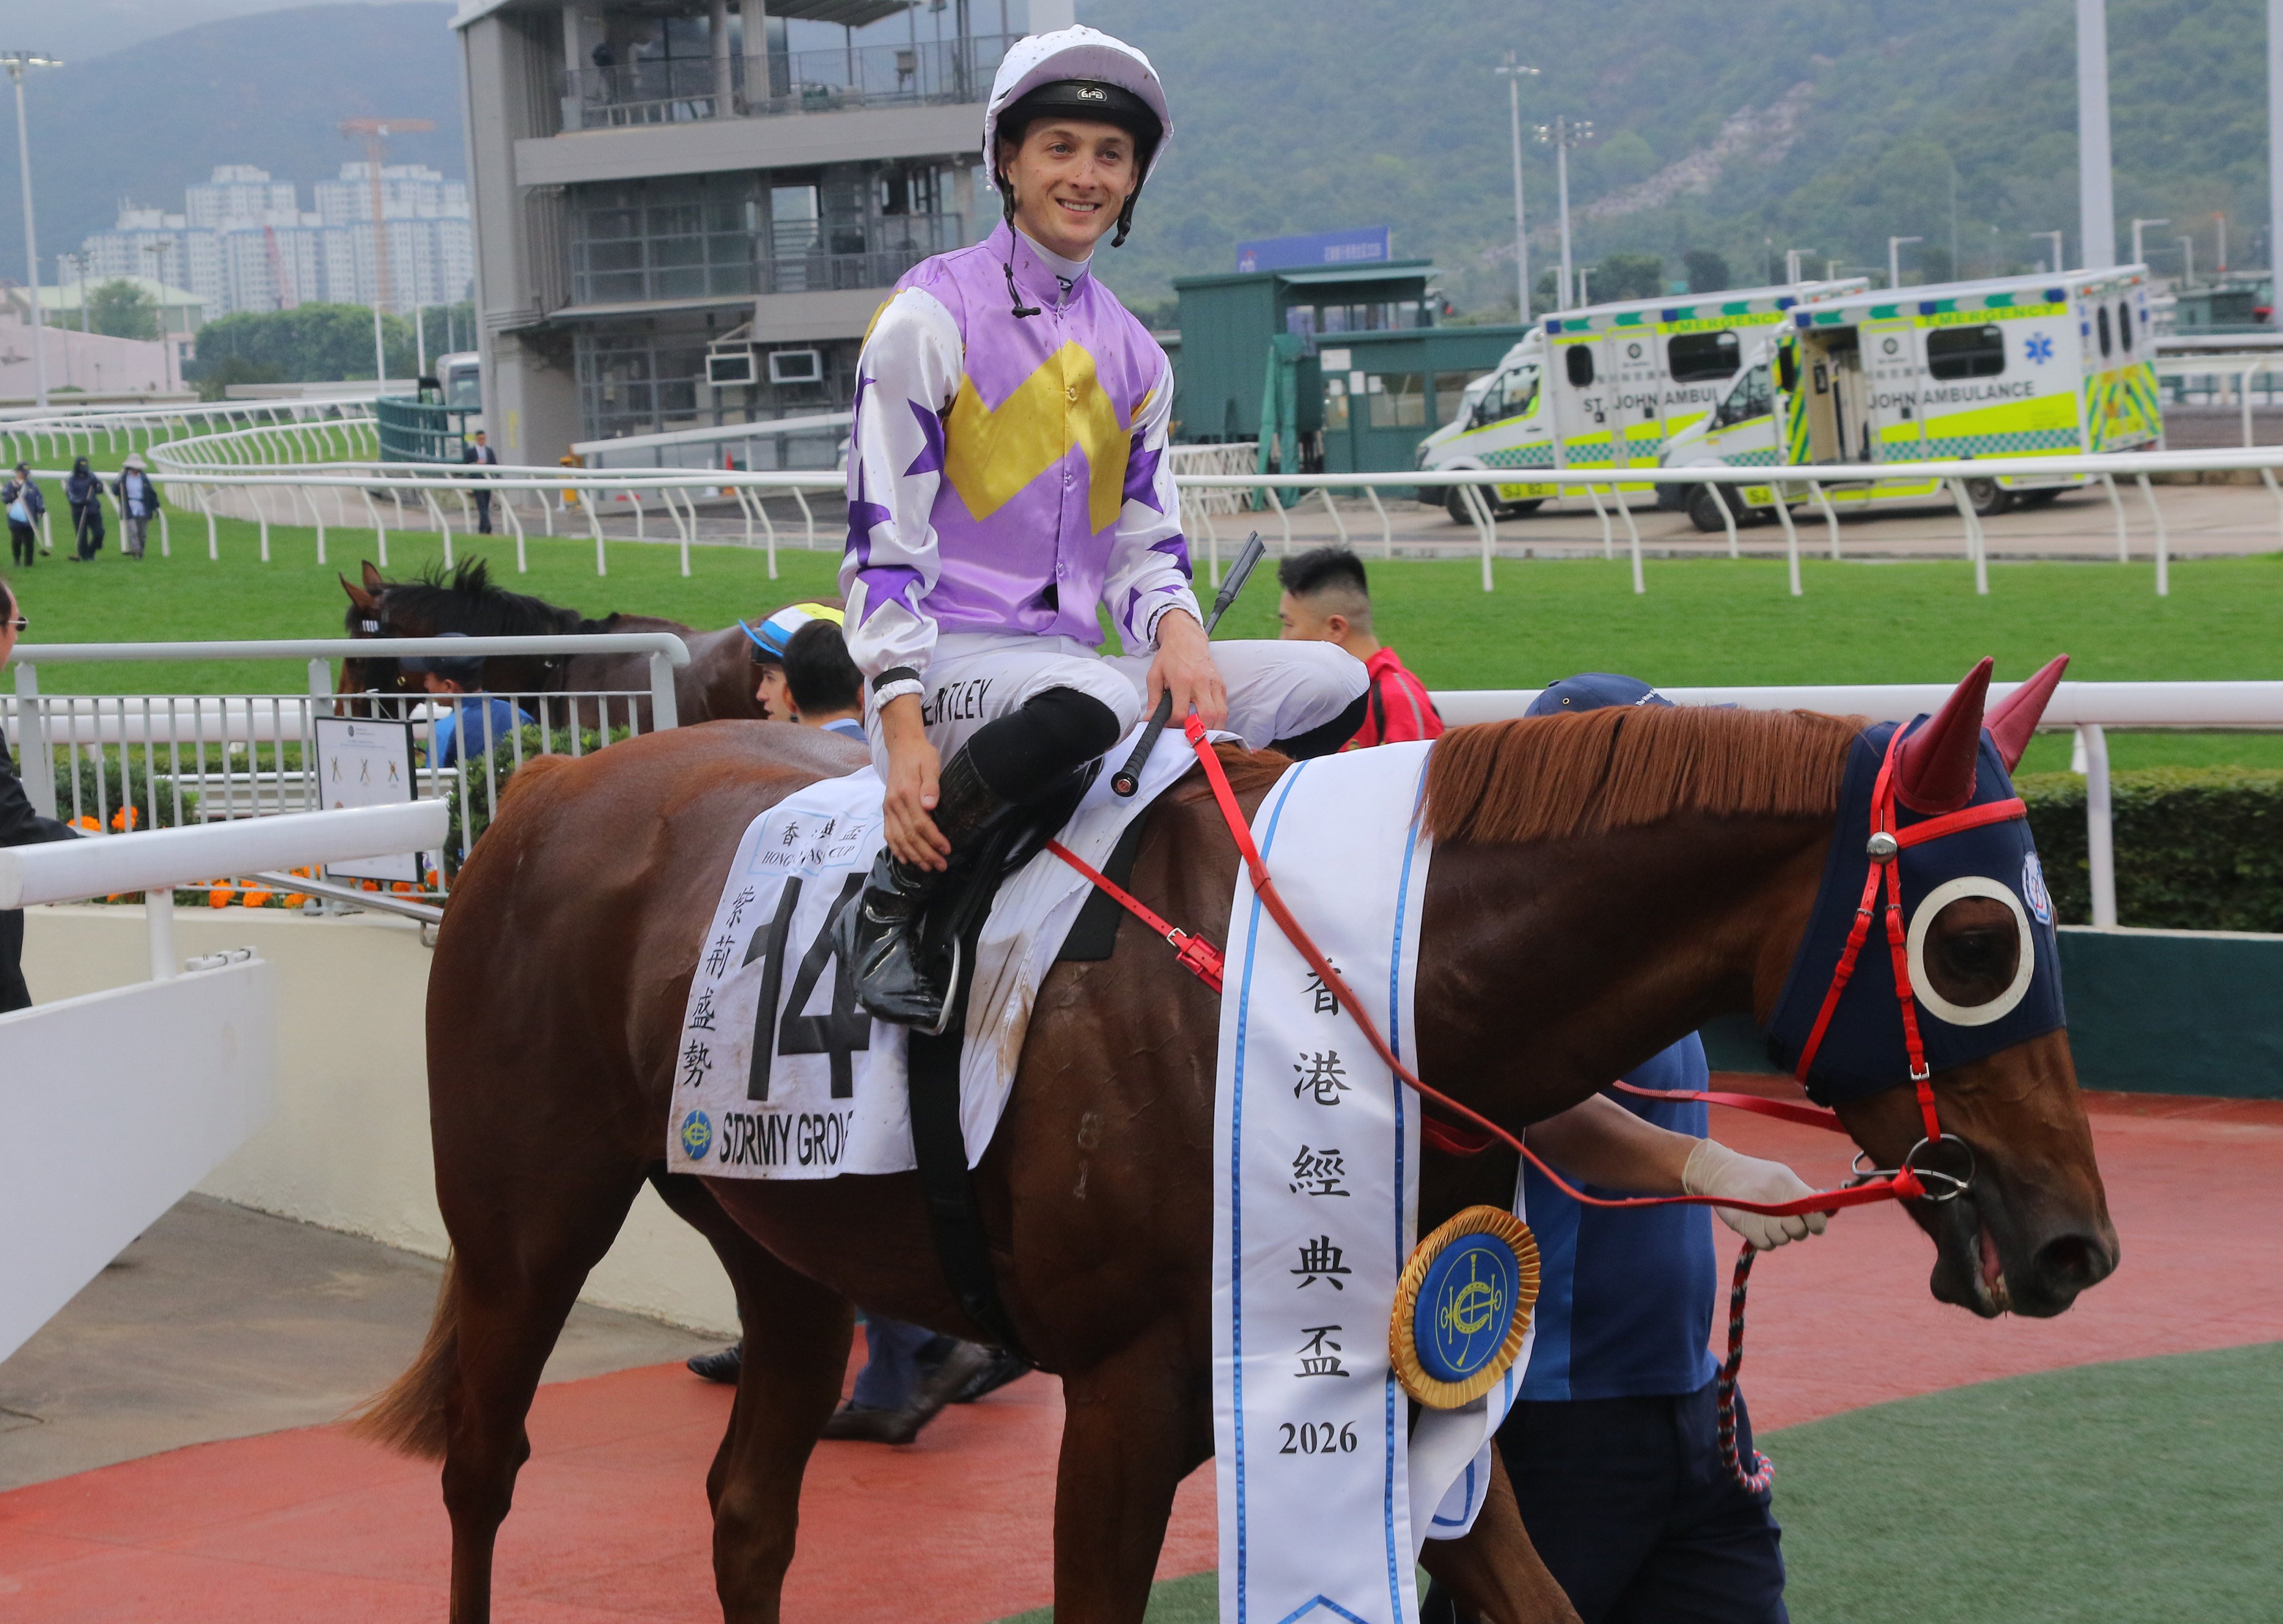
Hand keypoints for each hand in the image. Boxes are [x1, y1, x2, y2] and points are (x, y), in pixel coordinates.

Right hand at [878, 695, 948, 869]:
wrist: (903, 747)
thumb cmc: (921, 756)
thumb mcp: (931, 764)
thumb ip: (931, 785)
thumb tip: (931, 804)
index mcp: (907, 793)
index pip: (921, 823)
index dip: (934, 840)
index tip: (946, 850)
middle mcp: (894, 803)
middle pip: (910, 835)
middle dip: (926, 853)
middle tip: (941, 866)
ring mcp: (888, 808)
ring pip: (899, 838)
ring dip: (913, 855)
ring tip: (926, 868)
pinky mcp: (886, 809)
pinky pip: (888, 833)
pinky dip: (896, 848)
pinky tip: (906, 859)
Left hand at [1146, 610, 1227, 731]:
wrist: (1186, 638)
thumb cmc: (1169, 657)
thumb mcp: (1154, 676)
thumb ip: (1153, 700)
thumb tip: (1149, 721)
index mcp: (1182, 681)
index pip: (1182, 713)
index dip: (1175, 726)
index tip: (1170, 727)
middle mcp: (1200, 683)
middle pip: (1208, 716)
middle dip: (1201, 732)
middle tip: (1191, 737)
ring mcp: (1214, 684)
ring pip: (1221, 714)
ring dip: (1213, 728)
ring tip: (1201, 733)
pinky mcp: (1221, 684)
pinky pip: (1224, 707)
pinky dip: (1218, 718)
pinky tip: (1207, 720)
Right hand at [1682, 1139, 1830, 1250]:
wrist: (1721, 1172)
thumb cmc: (1757, 1175)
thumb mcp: (1782, 1176)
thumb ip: (1802, 1193)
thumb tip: (1826, 1211)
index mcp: (1788, 1185)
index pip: (1815, 1213)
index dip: (1818, 1223)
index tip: (1814, 1225)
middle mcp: (1776, 1200)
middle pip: (1800, 1231)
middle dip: (1796, 1229)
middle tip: (1785, 1220)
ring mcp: (1760, 1215)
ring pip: (1783, 1240)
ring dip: (1778, 1234)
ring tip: (1767, 1219)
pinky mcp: (1745, 1227)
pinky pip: (1767, 1245)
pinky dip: (1765, 1240)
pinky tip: (1759, 1227)